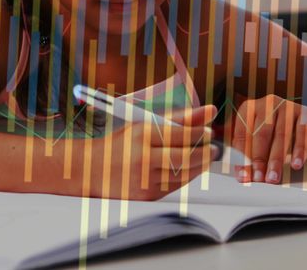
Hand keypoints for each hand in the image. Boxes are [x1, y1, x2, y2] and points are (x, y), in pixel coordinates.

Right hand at [87, 105, 216, 199]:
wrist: (93, 169)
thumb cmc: (119, 144)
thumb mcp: (143, 124)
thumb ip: (177, 118)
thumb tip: (207, 111)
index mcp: (142, 135)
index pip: (181, 134)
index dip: (200, 133)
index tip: (208, 131)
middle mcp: (143, 157)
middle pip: (186, 157)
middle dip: (206, 152)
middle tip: (213, 147)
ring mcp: (146, 179)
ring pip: (185, 174)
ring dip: (199, 166)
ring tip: (203, 157)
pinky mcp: (148, 195)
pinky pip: (176, 186)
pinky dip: (186, 177)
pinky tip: (187, 168)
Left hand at [230, 94, 306, 183]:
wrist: (304, 121)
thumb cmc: (274, 131)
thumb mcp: (256, 135)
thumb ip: (245, 151)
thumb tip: (241, 174)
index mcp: (249, 108)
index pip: (242, 134)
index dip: (241, 157)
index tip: (243, 176)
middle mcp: (267, 104)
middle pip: (261, 135)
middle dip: (259, 160)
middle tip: (258, 178)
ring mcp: (288, 107)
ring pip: (281, 136)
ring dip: (276, 160)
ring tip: (273, 177)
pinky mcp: (306, 115)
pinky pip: (302, 135)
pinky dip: (299, 152)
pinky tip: (295, 165)